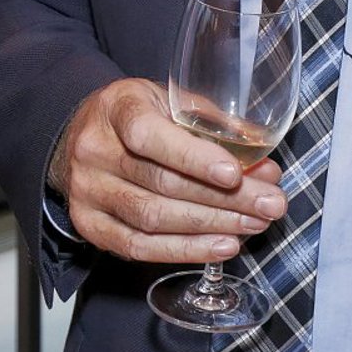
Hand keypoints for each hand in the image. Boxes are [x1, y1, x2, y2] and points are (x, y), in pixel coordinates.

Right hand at [47, 77, 285, 263]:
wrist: (82, 135)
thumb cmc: (137, 116)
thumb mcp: (170, 101)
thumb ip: (215, 127)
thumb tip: (265, 167)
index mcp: (115, 108)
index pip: (149, 135)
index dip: (193, 157)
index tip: (235, 174)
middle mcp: (94, 150)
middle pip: (161, 183)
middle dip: (224, 198)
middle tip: (269, 205)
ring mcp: (87, 191)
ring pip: (153, 218)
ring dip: (211, 226)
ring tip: (254, 225)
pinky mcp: (89, 225)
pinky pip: (140, 247)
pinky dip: (187, 250)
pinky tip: (223, 245)